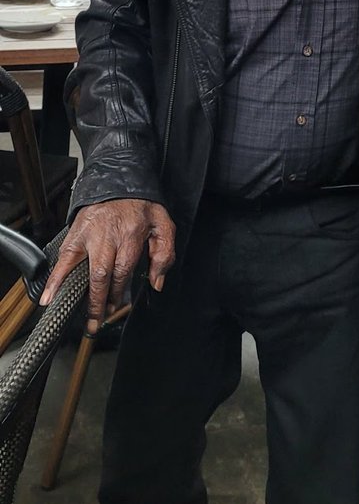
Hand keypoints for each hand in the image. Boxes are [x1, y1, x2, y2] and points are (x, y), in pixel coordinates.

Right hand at [39, 199, 175, 332]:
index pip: (123, 270)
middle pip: (102, 274)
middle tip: (97, 322)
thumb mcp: (162, 224)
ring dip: (78, 295)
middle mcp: (108, 236)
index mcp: (131, 234)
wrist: (117, 180)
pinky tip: (48, 297)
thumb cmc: (140, 205)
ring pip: (82, 269)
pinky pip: (63, 259)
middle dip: (99, 302)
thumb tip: (157, 282)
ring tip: (76, 315)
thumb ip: (165, 253)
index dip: (119, 293)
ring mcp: (89, 235)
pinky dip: (54, 280)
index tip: (117, 309)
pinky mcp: (75, 234)